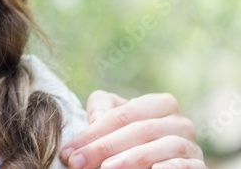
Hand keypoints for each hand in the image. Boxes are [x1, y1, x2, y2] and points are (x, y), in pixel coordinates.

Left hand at [59, 90, 205, 168]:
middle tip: (78, 162)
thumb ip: (102, 109)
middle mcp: (181, 123)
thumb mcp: (113, 118)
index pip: (123, 115)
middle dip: (105, 147)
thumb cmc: (127, 137)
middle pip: (141, 130)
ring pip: (165, 146)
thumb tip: (96, 118)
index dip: (93, 132)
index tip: (68, 151)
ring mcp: (192, 146)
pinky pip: (189, 166)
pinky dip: (172, 167)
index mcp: (161, 104)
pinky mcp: (199, 166)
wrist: (150, 162)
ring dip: (133, 158)